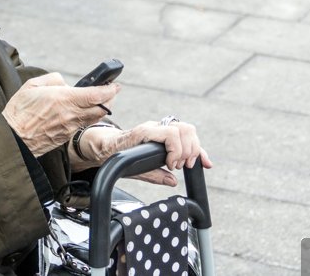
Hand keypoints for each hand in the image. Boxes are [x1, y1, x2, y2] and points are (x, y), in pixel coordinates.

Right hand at [2, 72, 120, 156]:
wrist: (13, 138)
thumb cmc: (19, 111)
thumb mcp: (33, 85)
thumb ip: (53, 80)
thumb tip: (65, 84)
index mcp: (64, 99)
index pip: (96, 95)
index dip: (109, 90)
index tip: (115, 85)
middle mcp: (71, 114)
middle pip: (101, 108)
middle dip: (109, 99)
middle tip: (110, 92)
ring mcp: (70, 127)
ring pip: (93, 118)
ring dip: (99, 109)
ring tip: (97, 100)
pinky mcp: (65, 136)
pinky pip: (81, 125)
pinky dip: (86, 118)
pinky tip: (79, 112)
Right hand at [70, 121, 212, 185]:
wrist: (103, 152)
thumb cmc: (122, 158)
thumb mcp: (145, 169)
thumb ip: (160, 174)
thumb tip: (173, 182)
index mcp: (162, 135)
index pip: (188, 135)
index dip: (200, 150)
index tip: (206, 164)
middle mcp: (159, 128)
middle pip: (188, 128)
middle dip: (192, 149)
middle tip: (183, 166)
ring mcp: (152, 128)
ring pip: (180, 128)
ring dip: (183, 150)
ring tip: (174, 164)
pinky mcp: (143, 131)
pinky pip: (167, 134)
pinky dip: (173, 149)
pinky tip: (168, 162)